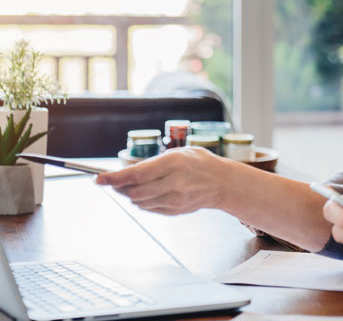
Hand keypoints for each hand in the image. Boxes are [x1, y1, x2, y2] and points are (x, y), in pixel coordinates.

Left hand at [96, 147, 230, 214]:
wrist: (222, 182)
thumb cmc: (199, 163)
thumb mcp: (178, 153)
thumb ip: (153, 163)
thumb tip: (126, 175)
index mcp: (175, 163)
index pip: (137, 174)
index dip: (115, 178)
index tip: (99, 178)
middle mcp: (175, 183)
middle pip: (134, 192)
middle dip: (121, 187)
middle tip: (117, 180)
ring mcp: (175, 200)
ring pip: (139, 202)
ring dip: (132, 194)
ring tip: (140, 184)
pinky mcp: (175, 211)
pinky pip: (148, 209)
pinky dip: (144, 201)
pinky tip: (153, 192)